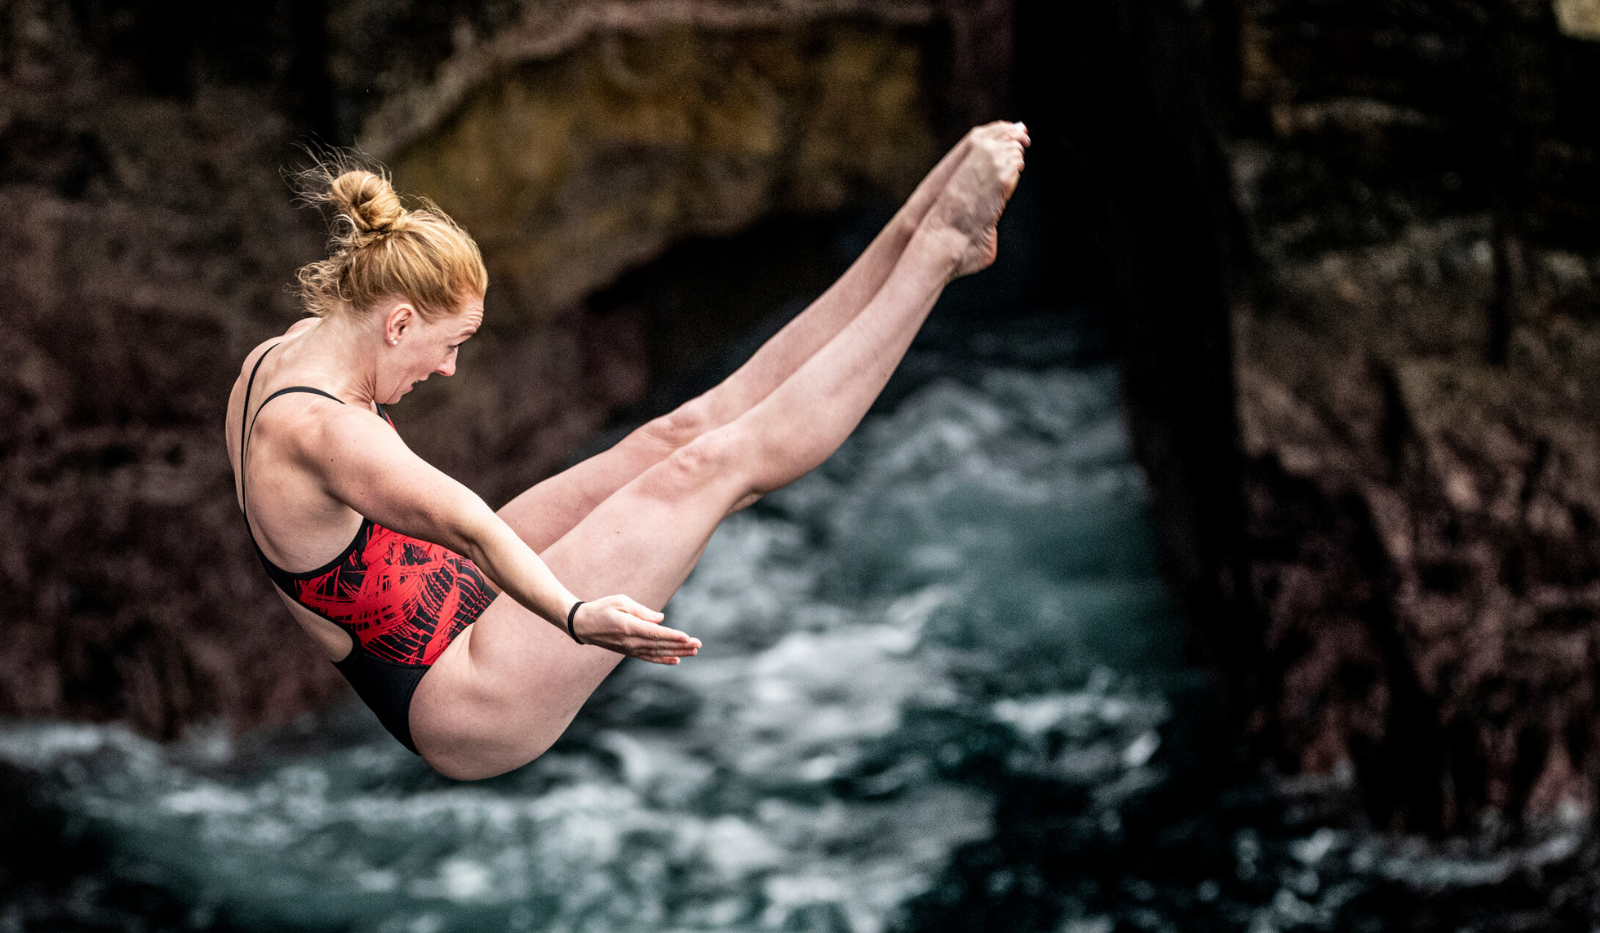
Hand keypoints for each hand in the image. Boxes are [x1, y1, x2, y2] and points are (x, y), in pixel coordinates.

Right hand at [571, 595, 700, 664]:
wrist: (582, 625)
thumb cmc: (602, 608)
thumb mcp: (620, 601)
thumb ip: (642, 611)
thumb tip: (661, 619)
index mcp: (628, 626)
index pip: (654, 634)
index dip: (672, 636)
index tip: (687, 637)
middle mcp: (630, 641)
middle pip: (660, 645)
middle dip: (680, 645)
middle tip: (698, 644)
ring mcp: (629, 649)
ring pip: (657, 653)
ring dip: (676, 652)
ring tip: (693, 651)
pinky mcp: (628, 652)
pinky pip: (649, 657)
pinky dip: (663, 660)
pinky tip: (676, 660)